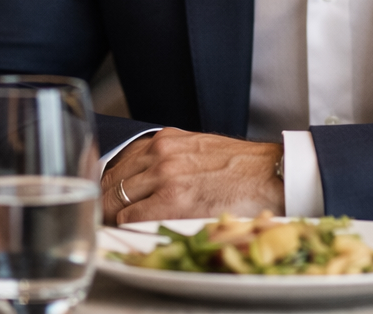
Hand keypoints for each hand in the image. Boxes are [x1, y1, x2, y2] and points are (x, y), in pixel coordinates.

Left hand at [101, 128, 283, 224]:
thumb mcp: (197, 148)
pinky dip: (127, 228)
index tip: (106, 196)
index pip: (120, 161)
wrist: (269, 176)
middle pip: (111, 180)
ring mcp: (164, 175)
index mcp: (167, 139)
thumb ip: (169, 156)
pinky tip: (132, 233)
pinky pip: (130, 218)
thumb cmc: (239, 167)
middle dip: (104, 200)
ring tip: (114, 228)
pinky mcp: (172, 200)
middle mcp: (161, 152)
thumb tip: (144, 178)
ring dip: (113, 216)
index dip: (109, 183)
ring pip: (115, 199)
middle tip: (103, 217)